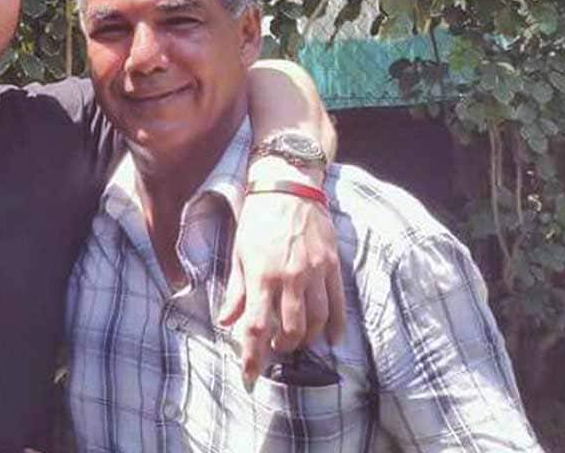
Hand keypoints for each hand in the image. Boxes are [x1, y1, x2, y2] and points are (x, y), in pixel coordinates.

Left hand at [217, 192, 344, 389]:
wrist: (288, 187)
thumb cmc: (258, 220)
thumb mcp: (238, 253)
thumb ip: (236, 290)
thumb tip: (226, 321)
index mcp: (261, 275)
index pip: (255, 326)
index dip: (252, 356)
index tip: (249, 377)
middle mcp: (289, 278)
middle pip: (291, 330)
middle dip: (282, 348)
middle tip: (275, 349)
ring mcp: (314, 272)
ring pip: (317, 321)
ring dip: (307, 339)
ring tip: (296, 341)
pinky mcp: (332, 266)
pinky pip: (338, 304)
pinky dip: (336, 326)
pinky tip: (330, 338)